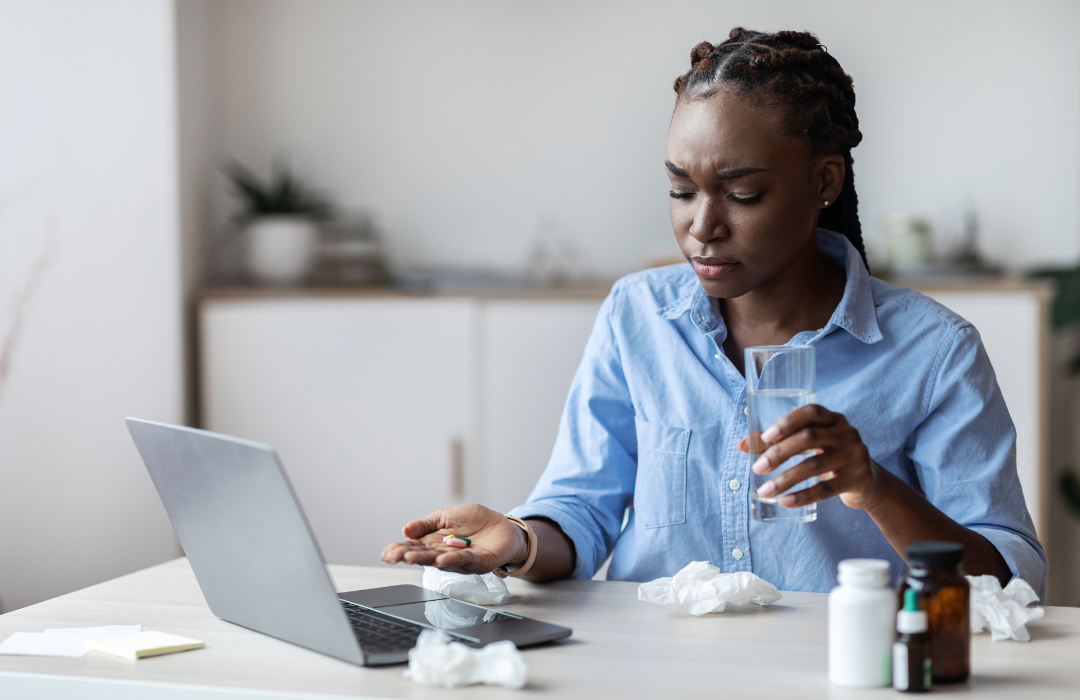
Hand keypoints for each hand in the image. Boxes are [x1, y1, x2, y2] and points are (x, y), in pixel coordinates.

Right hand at [381, 504, 526, 574]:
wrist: (503, 525)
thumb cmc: (475, 522)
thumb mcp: (446, 516)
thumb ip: (426, 524)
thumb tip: (406, 530)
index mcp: (435, 543)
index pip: (414, 548)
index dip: (400, 550)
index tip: (386, 553)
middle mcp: (446, 554)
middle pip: (424, 557)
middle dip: (408, 556)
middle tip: (392, 557)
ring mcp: (462, 561)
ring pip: (441, 561)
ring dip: (426, 560)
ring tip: (410, 558)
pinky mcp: (480, 562)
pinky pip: (466, 561)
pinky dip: (453, 559)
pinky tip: (441, 559)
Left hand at [738, 404, 880, 509]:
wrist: (869, 483)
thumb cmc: (829, 457)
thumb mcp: (810, 446)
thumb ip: (778, 443)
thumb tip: (741, 445)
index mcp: (833, 419)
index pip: (811, 412)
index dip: (787, 422)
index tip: (766, 437)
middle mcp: (847, 433)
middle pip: (809, 438)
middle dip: (779, 453)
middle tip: (757, 469)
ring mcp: (855, 456)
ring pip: (814, 466)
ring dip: (785, 479)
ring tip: (765, 491)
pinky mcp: (858, 479)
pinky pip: (826, 489)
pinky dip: (803, 496)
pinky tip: (785, 502)